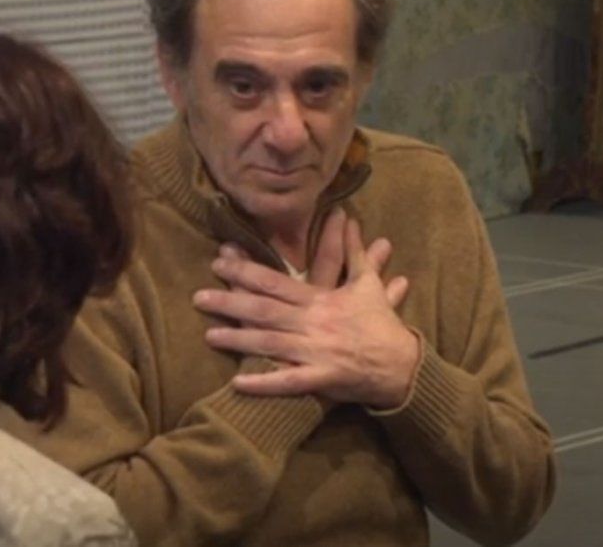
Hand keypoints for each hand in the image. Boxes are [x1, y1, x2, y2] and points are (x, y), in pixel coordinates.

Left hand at [194, 213, 418, 408]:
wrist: (404, 366)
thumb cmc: (381, 324)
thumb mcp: (368, 284)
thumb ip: (355, 253)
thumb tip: (351, 220)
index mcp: (321, 300)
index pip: (276, 282)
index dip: (246, 272)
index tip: (219, 263)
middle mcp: (314, 323)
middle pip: (265, 311)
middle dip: (230, 303)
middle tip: (198, 297)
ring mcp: (316, 353)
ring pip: (271, 344)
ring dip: (238, 339)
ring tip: (208, 334)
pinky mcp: (321, 379)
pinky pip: (289, 382)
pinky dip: (264, 382)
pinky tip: (238, 382)